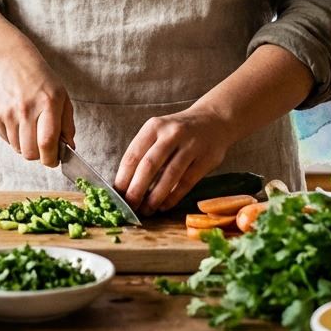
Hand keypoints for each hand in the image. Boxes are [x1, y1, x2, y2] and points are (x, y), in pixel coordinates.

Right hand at [0, 52, 74, 167]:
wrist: (12, 62)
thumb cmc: (41, 80)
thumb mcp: (62, 96)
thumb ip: (67, 124)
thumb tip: (69, 148)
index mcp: (48, 104)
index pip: (47, 142)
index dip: (51, 159)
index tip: (54, 161)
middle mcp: (26, 109)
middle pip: (30, 152)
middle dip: (39, 156)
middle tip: (43, 148)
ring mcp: (8, 113)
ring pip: (18, 149)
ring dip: (26, 146)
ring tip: (31, 129)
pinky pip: (7, 140)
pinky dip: (15, 138)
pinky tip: (19, 122)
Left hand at [114, 107, 236, 215]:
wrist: (214, 120)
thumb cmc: (178, 132)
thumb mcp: (158, 132)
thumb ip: (144, 153)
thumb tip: (126, 186)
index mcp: (154, 126)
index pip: (132, 155)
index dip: (123, 179)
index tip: (117, 196)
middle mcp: (172, 133)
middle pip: (149, 165)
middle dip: (136, 190)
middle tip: (129, 207)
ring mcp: (191, 145)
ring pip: (169, 175)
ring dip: (155, 197)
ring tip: (146, 210)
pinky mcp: (206, 159)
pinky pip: (186, 182)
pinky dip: (173, 197)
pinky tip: (164, 206)